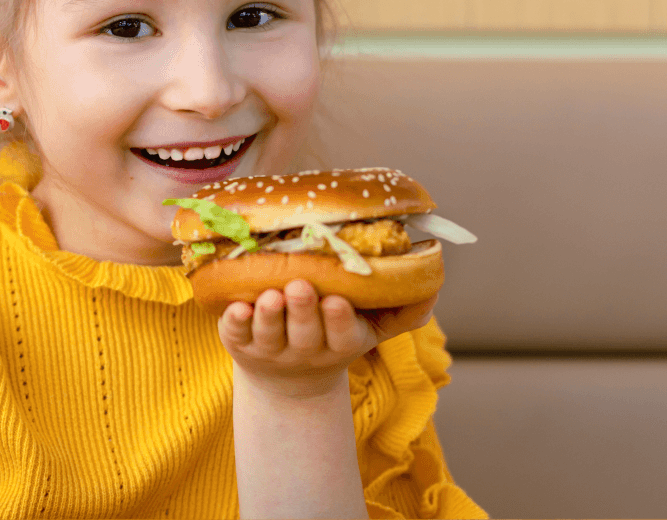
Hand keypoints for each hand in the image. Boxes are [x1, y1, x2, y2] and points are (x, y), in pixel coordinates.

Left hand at [218, 280, 436, 398]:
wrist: (288, 380)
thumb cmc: (333, 337)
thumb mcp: (370, 329)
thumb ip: (400, 311)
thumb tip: (432, 286)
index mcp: (339, 344)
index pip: (342, 335)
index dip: (338, 320)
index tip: (337, 301)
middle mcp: (304, 350)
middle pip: (304, 333)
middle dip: (302, 310)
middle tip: (299, 286)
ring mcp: (270, 349)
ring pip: (269, 334)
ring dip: (269, 314)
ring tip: (269, 295)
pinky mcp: (240, 343)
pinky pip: (235, 334)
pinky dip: (234, 321)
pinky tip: (234, 305)